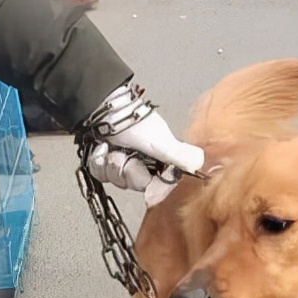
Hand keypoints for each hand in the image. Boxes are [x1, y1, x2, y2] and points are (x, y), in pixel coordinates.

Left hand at [85, 82, 203, 207]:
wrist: (104, 109)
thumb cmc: (135, 122)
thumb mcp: (161, 141)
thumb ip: (179, 156)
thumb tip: (198, 166)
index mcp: (160, 162)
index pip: (159, 188)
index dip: (151, 186)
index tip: (148, 181)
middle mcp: (143, 165)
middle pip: (135, 185)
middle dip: (127, 171)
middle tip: (126, 157)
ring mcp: (122, 164)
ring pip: (116, 181)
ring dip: (112, 166)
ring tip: (113, 150)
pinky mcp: (104, 163)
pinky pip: (101, 175)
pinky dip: (99, 162)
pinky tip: (102, 149)